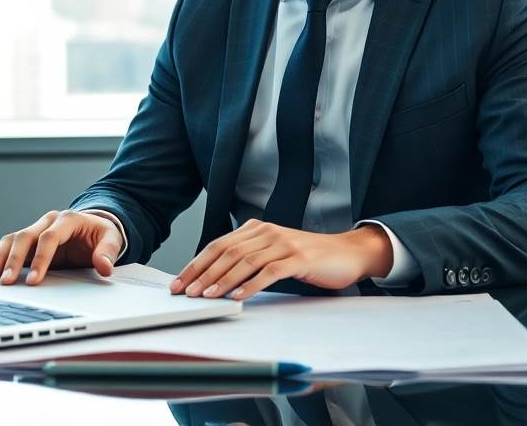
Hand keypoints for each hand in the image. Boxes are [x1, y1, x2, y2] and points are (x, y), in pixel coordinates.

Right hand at [0, 210, 124, 286]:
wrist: (94, 227)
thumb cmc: (101, 234)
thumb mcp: (112, 240)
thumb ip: (108, 253)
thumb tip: (104, 267)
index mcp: (67, 219)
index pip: (49, 237)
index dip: (41, 259)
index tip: (35, 280)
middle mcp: (47, 222)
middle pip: (25, 237)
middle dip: (13, 261)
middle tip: (4, 281)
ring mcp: (36, 230)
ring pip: (12, 241)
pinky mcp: (29, 242)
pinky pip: (8, 247)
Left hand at [170, 220, 392, 299]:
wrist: (347, 253)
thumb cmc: (309, 257)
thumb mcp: (274, 254)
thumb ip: (249, 260)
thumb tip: (215, 280)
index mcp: (257, 229)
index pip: (218, 245)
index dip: (196, 264)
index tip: (180, 282)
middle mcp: (267, 233)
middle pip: (226, 252)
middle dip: (202, 273)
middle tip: (186, 291)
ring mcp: (283, 244)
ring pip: (245, 261)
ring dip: (222, 280)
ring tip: (207, 296)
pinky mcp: (299, 258)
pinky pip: (270, 272)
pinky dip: (251, 285)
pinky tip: (239, 296)